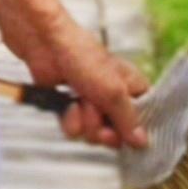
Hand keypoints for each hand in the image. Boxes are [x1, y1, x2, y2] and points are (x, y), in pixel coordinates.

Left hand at [11, 8, 149, 151]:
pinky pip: (73, 129)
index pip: (143, 121)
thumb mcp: (113, 91)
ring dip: (83, 122)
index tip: (122, 131)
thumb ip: (128, 119)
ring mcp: (91, 102)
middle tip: (94, 113)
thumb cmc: (83, 58)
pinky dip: (69, 120)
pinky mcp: (68, 106)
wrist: (44, 45)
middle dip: (102, 129)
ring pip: (93, 133)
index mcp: (133, 89)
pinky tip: (67, 106)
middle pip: (115, 133)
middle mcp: (114, 97)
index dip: (132, 131)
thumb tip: (143, 143)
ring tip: (78, 103)